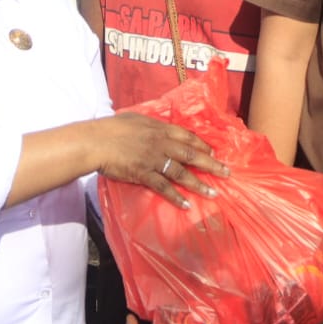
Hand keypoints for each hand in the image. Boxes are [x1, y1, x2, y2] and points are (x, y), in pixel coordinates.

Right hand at [93, 113, 226, 209]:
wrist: (95, 141)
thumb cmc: (110, 128)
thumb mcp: (134, 118)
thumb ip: (148, 124)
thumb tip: (155, 126)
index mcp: (159, 128)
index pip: (187, 137)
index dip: (203, 145)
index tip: (214, 152)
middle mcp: (161, 143)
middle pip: (192, 155)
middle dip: (212, 164)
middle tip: (227, 173)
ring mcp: (153, 159)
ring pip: (182, 173)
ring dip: (199, 184)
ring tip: (213, 193)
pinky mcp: (143, 174)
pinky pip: (164, 187)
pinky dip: (176, 196)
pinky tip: (186, 204)